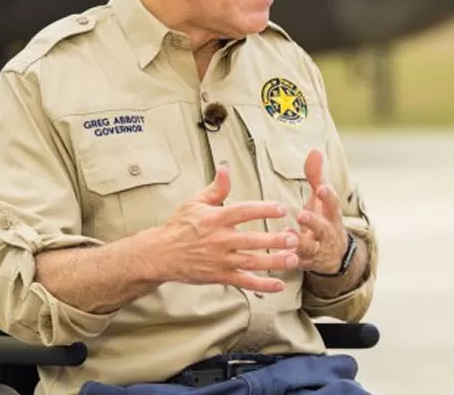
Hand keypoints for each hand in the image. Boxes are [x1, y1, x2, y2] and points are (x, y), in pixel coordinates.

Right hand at [159, 165, 299, 291]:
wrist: (160, 254)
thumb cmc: (180, 226)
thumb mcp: (195, 202)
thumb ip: (216, 188)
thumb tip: (226, 168)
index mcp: (216, 219)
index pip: (243, 212)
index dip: (263, 209)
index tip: (281, 208)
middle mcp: (220, 240)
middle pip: (251, 240)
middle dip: (274, 240)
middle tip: (294, 238)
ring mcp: (221, 260)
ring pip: (251, 262)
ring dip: (273, 262)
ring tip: (293, 259)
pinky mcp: (220, 276)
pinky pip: (244, 282)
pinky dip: (262, 285)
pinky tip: (278, 285)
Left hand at [287, 149, 348, 274]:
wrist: (333, 255)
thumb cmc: (324, 219)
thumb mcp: (322, 200)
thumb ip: (316, 176)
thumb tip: (315, 150)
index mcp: (332, 215)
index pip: (333, 204)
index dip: (328, 196)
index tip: (321, 188)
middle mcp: (327, 233)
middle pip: (324, 228)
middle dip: (314, 222)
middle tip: (303, 215)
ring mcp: (318, 249)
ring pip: (310, 247)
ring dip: (300, 242)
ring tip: (288, 235)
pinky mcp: (306, 262)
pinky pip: (297, 262)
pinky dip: (289, 257)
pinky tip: (280, 253)